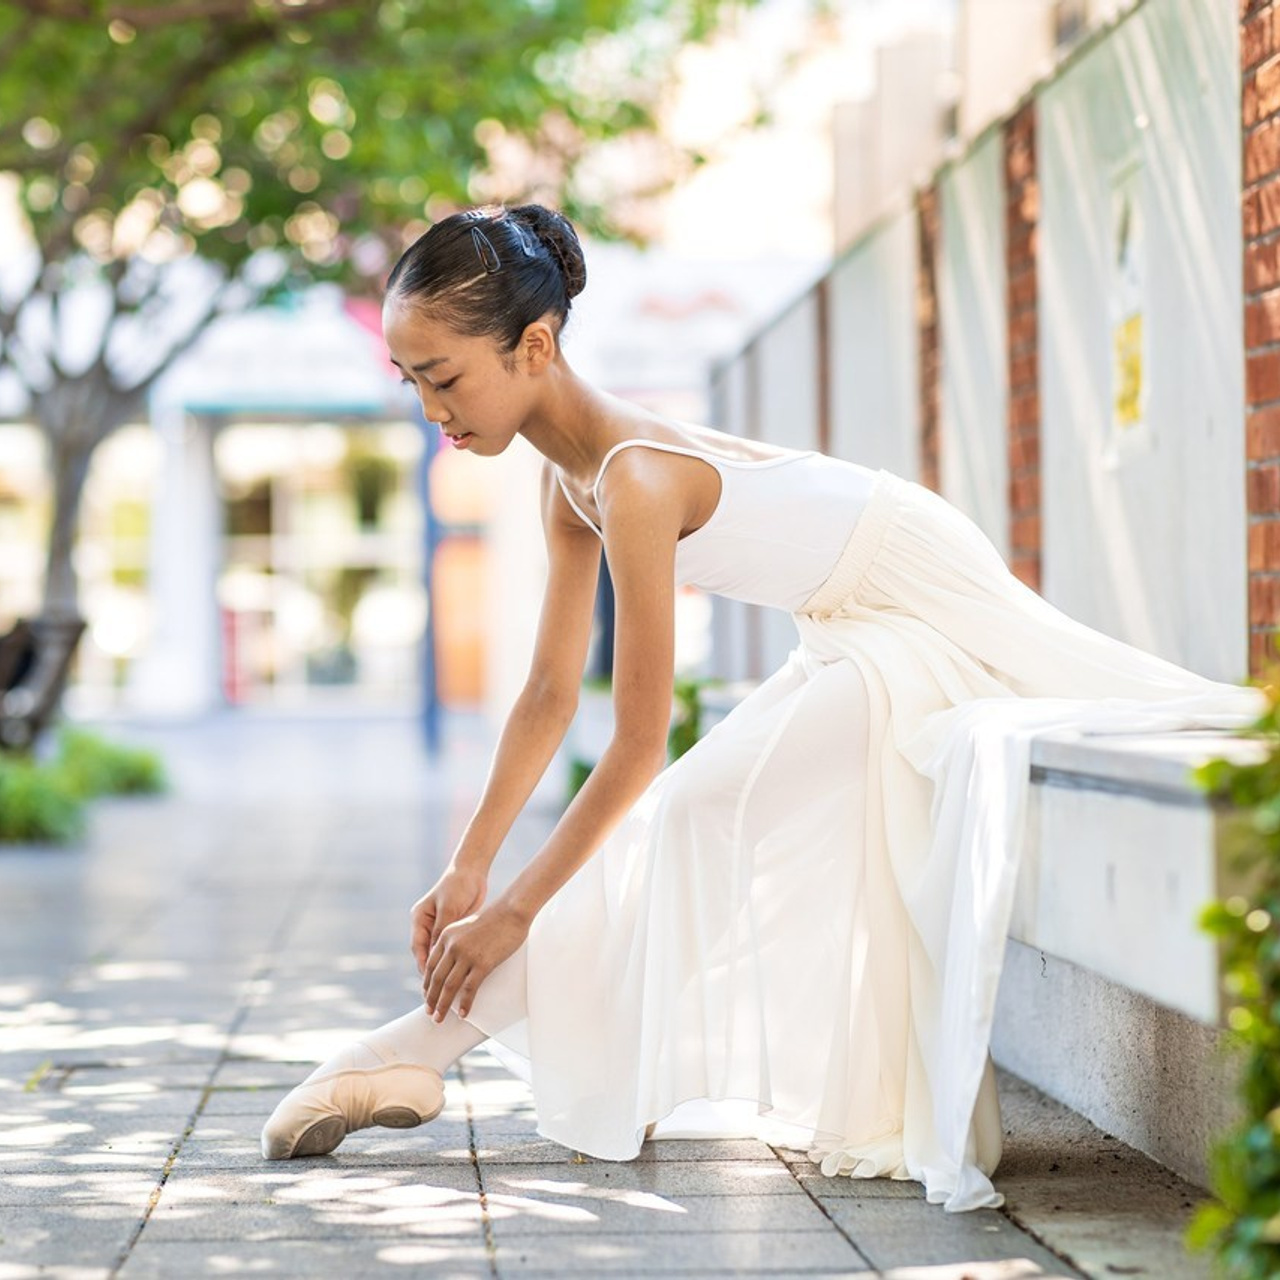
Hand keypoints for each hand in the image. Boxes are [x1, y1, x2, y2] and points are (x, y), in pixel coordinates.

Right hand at [410, 864, 486, 975]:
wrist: (472, 872)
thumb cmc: (458, 886)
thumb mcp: (448, 907)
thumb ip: (442, 928)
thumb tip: (436, 952)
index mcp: (419, 917)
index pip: (418, 946)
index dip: (423, 964)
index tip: (428, 980)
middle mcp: (427, 924)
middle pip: (426, 953)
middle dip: (430, 972)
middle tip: (434, 990)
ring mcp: (439, 927)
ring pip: (438, 954)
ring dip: (441, 969)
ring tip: (445, 986)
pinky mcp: (452, 929)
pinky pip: (450, 949)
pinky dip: (452, 961)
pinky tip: (458, 972)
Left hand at [423, 901, 528, 1021]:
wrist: (512, 911)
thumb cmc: (494, 918)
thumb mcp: (466, 926)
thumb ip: (456, 941)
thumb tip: (454, 960)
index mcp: (446, 936)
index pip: (430, 965)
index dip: (427, 983)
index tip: (426, 996)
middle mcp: (452, 946)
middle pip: (436, 978)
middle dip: (431, 998)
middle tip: (429, 1012)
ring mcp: (466, 955)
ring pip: (449, 986)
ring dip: (442, 1005)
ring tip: (439, 1018)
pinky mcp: (482, 963)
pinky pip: (469, 988)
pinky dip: (465, 1003)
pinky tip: (463, 1013)